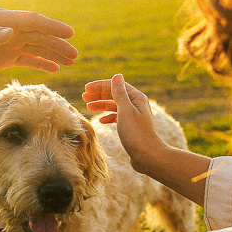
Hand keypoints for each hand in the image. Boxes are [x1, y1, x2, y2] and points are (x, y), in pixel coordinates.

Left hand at [0, 0, 76, 71]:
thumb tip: (10, 33)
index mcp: (6, 21)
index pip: (34, 22)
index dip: (52, 27)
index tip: (69, 33)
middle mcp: (13, 31)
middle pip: (41, 37)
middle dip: (58, 45)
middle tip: (75, 55)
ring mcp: (11, 44)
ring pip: (38, 49)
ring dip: (55, 54)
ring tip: (71, 61)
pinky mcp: (7, 56)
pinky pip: (28, 60)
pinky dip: (42, 63)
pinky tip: (55, 69)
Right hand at [83, 73, 209, 202]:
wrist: (148, 156)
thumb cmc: (136, 133)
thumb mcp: (125, 110)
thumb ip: (119, 93)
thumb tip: (117, 75)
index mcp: (136, 98)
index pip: (116, 85)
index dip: (100, 86)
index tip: (86, 89)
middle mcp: (137, 105)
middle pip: (115, 95)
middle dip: (99, 95)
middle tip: (84, 97)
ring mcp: (134, 116)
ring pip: (115, 106)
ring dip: (102, 105)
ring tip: (88, 107)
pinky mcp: (132, 128)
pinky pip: (118, 117)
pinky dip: (108, 117)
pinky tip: (101, 121)